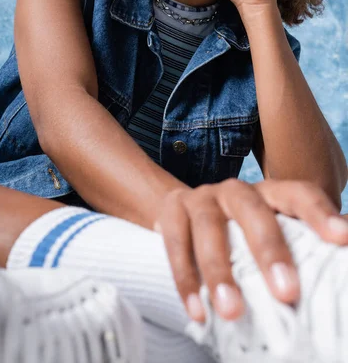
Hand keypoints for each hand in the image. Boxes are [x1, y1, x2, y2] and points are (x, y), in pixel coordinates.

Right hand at [154, 178, 347, 322]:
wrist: (182, 210)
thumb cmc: (238, 229)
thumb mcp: (271, 230)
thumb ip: (301, 244)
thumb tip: (344, 265)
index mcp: (269, 192)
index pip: (298, 194)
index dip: (319, 213)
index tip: (342, 237)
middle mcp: (235, 190)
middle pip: (253, 211)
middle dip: (269, 250)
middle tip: (286, 292)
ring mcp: (201, 199)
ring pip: (209, 227)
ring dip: (220, 271)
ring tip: (232, 312)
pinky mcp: (171, 212)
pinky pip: (175, 244)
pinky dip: (186, 280)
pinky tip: (198, 312)